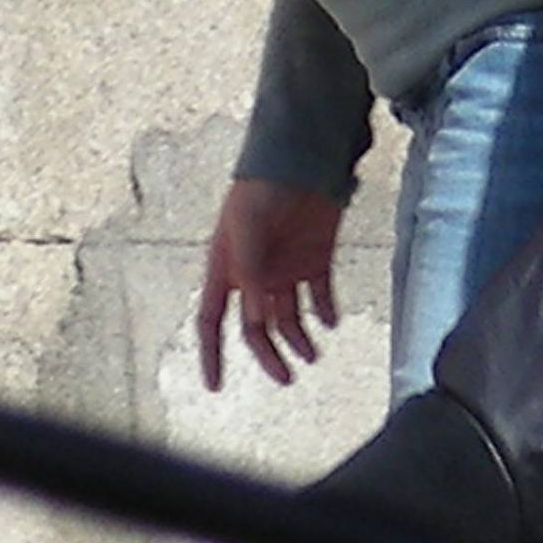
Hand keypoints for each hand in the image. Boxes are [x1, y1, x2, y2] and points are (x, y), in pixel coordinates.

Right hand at [198, 179, 342, 391]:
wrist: (302, 157)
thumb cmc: (263, 188)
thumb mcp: (247, 228)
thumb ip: (251, 273)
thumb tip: (260, 320)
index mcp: (228, 269)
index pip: (213, 320)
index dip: (212, 353)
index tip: (215, 385)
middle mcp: (256, 275)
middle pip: (257, 328)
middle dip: (269, 354)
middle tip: (286, 376)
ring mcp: (286, 267)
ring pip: (290, 317)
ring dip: (300, 338)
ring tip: (312, 353)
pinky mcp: (316, 258)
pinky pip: (320, 294)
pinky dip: (325, 311)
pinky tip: (330, 321)